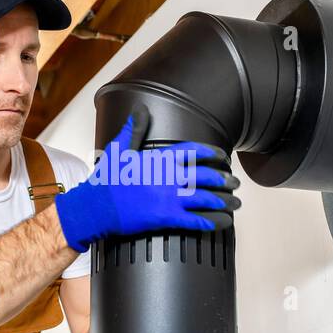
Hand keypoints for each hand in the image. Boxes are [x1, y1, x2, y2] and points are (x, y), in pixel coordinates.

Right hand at [53, 105, 240, 252]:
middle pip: (206, 175)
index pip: (194, 151)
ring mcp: (169, 198)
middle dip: (225, 179)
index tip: (223, 157)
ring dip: (225, 201)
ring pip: (207, 198)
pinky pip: (197, 220)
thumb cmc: (107, 179)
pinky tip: (224, 221)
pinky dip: (214, 221)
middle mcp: (169, 177)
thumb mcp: (119, 148)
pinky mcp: (166, 218)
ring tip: (236, 202)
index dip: (212, 153)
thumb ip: (134, 129)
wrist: (96, 206)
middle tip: (235, 183)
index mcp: (160, 159)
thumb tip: (140, 110)